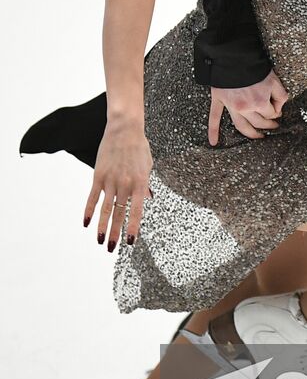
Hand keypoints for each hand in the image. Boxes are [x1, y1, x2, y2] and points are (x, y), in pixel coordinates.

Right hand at [84, 119, 152, 251]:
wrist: (124, 129)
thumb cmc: (139, 147)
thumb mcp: (148, 167)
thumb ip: (146, 185)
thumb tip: (148, 199)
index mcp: (140, 183)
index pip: (136, 211)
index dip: (133, 228)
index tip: (131, 242)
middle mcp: (124, 184)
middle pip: (118, 214)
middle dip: (115, 233)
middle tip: (112, 248)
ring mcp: (110, 180)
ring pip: (104, 209)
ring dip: (101, 227)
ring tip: (99, 241)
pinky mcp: (98, 175)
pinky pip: (92, 197)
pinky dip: (88, 211)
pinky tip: (86, 223)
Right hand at [208, 70, 289, 144]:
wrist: (234, 54)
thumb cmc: (255, 66)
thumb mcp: (274, 79)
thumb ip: (280, 96)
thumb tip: (278, 109)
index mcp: (259, 102)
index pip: (272, 113)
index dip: (277, 111)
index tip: (278, 108)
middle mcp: (245, 108)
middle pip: (258, 122)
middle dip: (268, 125)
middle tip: (273, 126)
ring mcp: (231, 106)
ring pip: (241, 126)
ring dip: (250, 134)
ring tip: (258, 137)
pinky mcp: (219, 100)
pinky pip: (214, 117)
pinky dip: (213, 131)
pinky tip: (213, 142)